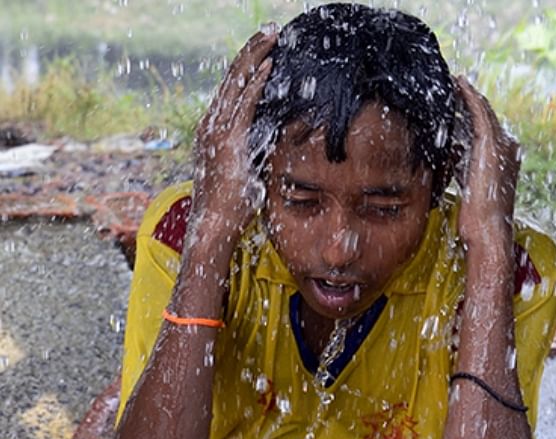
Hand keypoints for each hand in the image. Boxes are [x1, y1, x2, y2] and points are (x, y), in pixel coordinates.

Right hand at [190, 30, 276, 239]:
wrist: (214, 223)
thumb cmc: (231, 202)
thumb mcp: (247, 169)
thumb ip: (258, 148)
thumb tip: (277, 137)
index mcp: (214, 130)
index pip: (232, 90)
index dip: (247, 66)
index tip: (264, 50)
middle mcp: (211, 125)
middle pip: (232, 79)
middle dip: (251, 52)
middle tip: (269, 31)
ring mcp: (216, 132)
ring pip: (236, 85)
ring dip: (254, 58)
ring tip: (270, 37)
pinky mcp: (227, 141)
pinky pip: (243, 106)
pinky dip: (255, 84)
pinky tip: (267, 67)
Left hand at [453, 76, 519, 249]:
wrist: (485, 229)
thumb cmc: (474, 217)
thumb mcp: (466, 187)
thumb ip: (460, 169)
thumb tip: (444, 160)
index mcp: (500, 159)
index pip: (484, 131)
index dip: (470, 116)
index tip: (455, 105)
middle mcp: (505, 149)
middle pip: (486, 117)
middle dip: (470, 101)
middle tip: (453, 85)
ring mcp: (500, 146)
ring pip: (483, 111)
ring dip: (468, 94)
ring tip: (454, 81)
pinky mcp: (491, 146)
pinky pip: (480, 113)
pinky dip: (470, 97)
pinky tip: (459, 85)